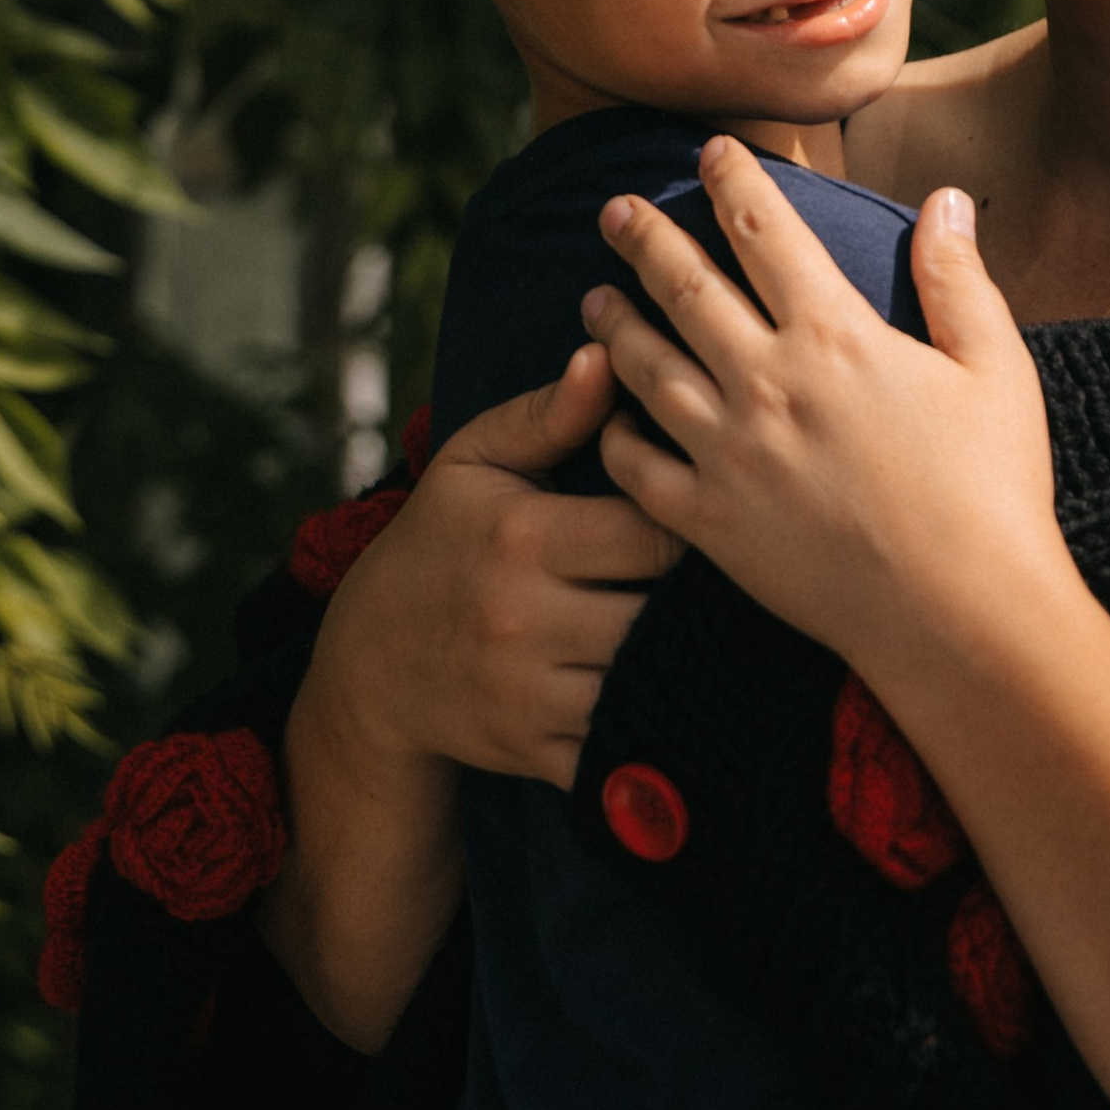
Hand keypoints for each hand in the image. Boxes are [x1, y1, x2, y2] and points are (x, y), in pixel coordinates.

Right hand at [322, 341, 685, 787]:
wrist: (371, 663)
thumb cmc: (440, 541)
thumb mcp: (474, 462)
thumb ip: (546, 414)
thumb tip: (605, 357)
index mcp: (524, 539)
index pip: (653, 532)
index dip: (693, 523)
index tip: (710, 517)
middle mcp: (525, 620)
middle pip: (663, 613)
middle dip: (704, 602)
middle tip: (737, 583)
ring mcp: (530, 694)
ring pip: (652, 683)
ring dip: (691, 665)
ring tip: (722, 639)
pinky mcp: (536, 752)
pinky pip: (625, 753)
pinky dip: (659, 731)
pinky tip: (681, 700)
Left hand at [582, 140, 1063, 691]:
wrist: (963, 617)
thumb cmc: (994, 492)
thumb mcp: (995, 369)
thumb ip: (958, 280)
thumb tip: (946, 200)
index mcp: (834, 336)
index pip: (764, 232)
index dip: (732, 182)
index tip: (710, 151)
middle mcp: (766, 383)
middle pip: (683, 288)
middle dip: (643, 238)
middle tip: (613, 210)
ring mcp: (729, 455)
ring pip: (645, 369)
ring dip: (614, 325)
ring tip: (594, 297)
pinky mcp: (711, 524)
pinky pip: (638, 469)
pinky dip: (614, 435)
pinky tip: (605, 417)